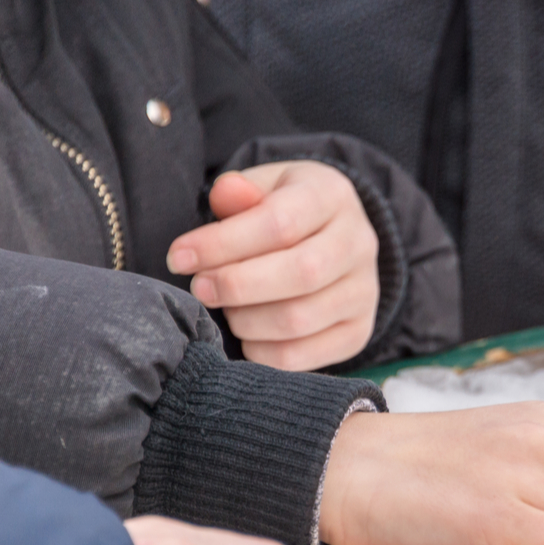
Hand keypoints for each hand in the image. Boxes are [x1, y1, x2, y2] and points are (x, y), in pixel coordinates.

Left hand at [167, 161, 380, 371]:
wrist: (333, 239)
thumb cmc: (283, 211)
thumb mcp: (263, 187)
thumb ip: (240, 192)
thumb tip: (227, 195)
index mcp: (333, 197)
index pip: (280, 224)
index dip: (223, 244)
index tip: (178, 258)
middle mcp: (359, 245)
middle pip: (300, 274)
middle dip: (237, 285)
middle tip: (200, 288)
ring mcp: (365, 294)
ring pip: (300, 319)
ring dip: (246, 320)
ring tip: (226, 309)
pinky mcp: (358, 332)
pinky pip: (304, 357)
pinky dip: (262, 352)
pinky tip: (246, 335)